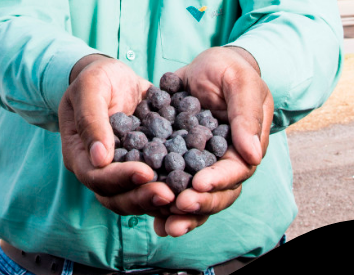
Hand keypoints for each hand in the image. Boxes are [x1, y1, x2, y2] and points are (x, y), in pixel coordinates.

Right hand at [58, 54, 174, 216]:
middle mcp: (99, 168)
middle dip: (142, 197)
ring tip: (180, 195)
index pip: (96, 176)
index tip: (146, 173)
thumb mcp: (91, 88)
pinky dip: (167, 185)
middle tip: (169, 195)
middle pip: (115, 196)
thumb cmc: (98, 78)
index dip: (120, 178)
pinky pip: (152, 182)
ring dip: (155, 198)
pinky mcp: (141, 164)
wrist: (116, 78)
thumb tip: (100, 159)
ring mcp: (120, 169)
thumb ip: (91, 120)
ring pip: (134, 195)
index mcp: (80, 154)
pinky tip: (187, 184)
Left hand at [153, 47, 273, 236]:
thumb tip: (253, 154)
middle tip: (177, 209)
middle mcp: (223, 161)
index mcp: (243, 147)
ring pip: (195, 195)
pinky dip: (163, 198)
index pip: (236, 171)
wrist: (206, 67)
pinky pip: (173, 182)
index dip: (219, 180)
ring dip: (181, 213)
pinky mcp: (179, 159)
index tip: (199, 184)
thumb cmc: (228, 70)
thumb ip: (246, 115)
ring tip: (164, 225)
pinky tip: (149, 212)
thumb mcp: (240, 82)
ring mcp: (201, 163)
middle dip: (199, 203)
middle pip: (216, 192)